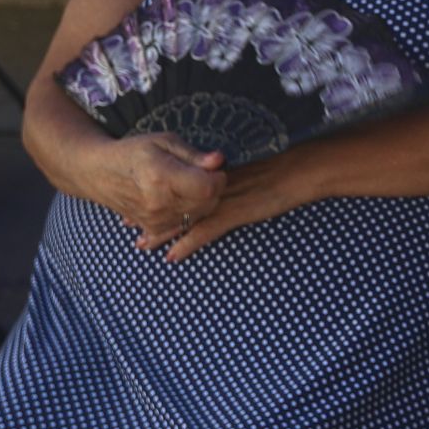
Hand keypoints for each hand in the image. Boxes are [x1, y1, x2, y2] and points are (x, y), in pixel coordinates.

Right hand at [85, 133, 226, 246]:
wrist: (100, 174)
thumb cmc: (134, 153)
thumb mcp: (164, 142)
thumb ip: (193, 155)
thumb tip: (219, 161)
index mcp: (162, 178)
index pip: (208, 187)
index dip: (217, 176)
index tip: (212, 167)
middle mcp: (159, 203)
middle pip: (208, 203)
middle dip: (213, 188)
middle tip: (201, 173)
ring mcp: (155, 220)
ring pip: (199, 215)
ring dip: (202, 201)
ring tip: (188, 184)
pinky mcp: (153, 229)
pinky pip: (185, 224)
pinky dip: (189, 212)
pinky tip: (179, 198)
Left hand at [152, 151, 306, 261]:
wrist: (301, 171)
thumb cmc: (288, 170)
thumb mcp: (259, 173)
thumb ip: (241, 179)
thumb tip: (234, 186)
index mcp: (219, 176)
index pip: (182, 186)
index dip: (161, 194)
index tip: (142, 198)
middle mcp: (214, 188)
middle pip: (174, 202)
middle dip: (150, 213)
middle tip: (126, 223)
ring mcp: (223, 201)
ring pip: (182, 219)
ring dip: (160, 232)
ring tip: (141, 244)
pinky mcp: (234, 213)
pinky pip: (203, 233)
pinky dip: (186, 245)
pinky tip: (171, 257)